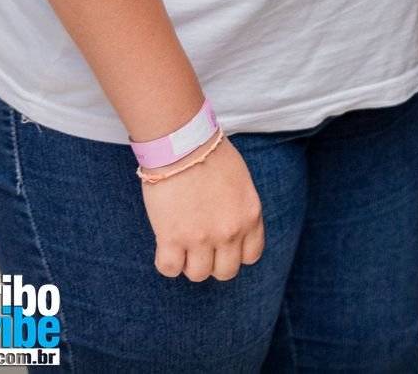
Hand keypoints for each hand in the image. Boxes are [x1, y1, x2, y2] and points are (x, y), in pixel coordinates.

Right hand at [141, 136, 264, 281]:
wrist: (182, 142)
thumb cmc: (210, 154)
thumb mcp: (240, 183)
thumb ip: (239, 210)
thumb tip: (231, 232)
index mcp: (250, 216)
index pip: (251, 256)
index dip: (235, 252)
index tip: (223, 243)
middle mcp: (229, 232)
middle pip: (226, 272)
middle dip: (213, 261)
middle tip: (200, 244)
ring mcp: (201, 238)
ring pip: (198, 274)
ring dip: (189, 262)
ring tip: (182, 241)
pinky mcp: (172, 239)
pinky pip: (169, 269)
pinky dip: (167, 261)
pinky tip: (166, 243)